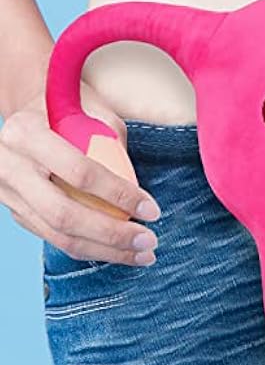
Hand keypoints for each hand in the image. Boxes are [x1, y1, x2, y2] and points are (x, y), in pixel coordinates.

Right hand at [0, 83, 160, 265]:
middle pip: (64, 214)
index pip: (79, 172)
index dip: (119, 195)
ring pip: (59, 235)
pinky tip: (120, 251)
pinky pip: (56, 239)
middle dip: (112, 234)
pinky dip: (91, 248)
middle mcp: (8, 165)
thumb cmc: (69, 110)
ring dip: (106, 250)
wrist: (31, 113)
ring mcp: (7, 193)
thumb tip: (137, 194)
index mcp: (26, 133)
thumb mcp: (94, 113)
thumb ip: (112, 148)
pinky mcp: (16, 212)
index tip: (152, 210)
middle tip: (149, 241)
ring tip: (142, 254)